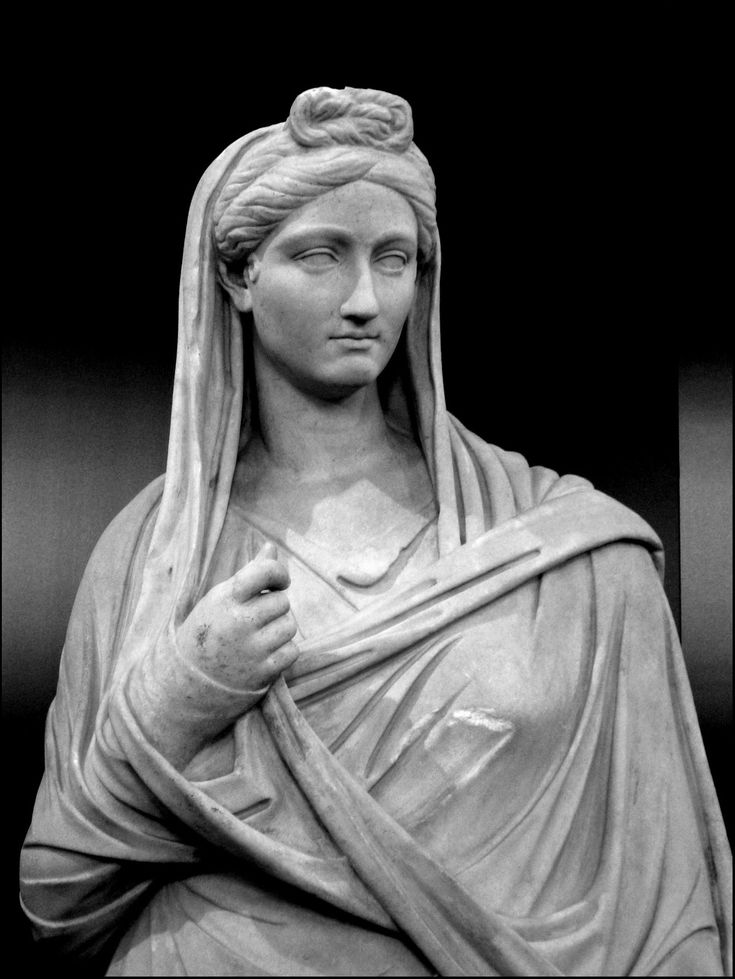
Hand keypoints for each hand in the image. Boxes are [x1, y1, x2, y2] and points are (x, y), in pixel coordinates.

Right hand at [176, 542, 298, 694]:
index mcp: (226, 598)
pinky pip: (292, 651)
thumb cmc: (210, 630)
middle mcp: (239, 622)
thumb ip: (249, 573)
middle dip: (275, 607)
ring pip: (290, 626)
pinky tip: (265, 654)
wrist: (190, 681)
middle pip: (282, 601)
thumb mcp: (220, 598)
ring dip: (281, 629)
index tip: (279, 582)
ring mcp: (251, 649)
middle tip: (258, 617)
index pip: (265, 571)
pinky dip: (284, 651)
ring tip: (260, 636)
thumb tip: (272, 547)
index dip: (279, 573)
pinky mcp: (262, 672)